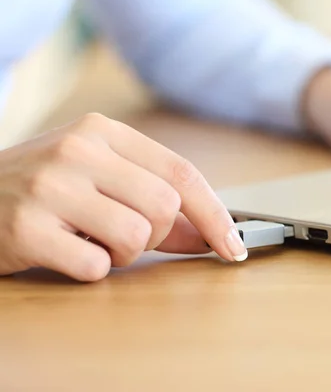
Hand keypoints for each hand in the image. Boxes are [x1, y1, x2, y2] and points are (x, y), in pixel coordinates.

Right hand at [0, 113, 246, 281]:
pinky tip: (65, 250)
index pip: (183, 173)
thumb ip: (158, 204)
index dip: (216, 214)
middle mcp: (78, 149)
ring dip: (123, 253)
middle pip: (166, 207)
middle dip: (157, 235)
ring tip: (90, 238)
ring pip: (137, 237)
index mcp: (104, 131)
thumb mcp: (101, 181)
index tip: (234, 246)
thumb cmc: (45, 190)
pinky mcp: (26, 227)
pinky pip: (96, 266)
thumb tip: (213, 235)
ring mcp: (50, 186)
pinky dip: (91, 268)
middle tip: (124, 233)